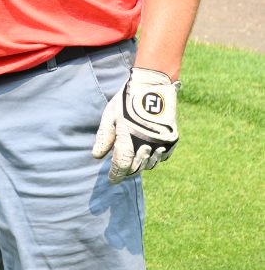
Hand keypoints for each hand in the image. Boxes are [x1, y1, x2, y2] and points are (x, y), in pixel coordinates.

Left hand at [92, 67, 179, 181]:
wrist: (153, 88)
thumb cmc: (127, 101)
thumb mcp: (111, 117)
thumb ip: (104, 138)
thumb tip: (97, 156)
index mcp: (128, 142)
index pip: (121, 166)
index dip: (116, 175)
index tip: (112, 180)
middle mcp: (146, 146)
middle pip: (136, 167)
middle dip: (127, 171)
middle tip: (121, 172)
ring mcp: (161, 144)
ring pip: (150, 164)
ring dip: (140, 166)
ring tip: (133, 165)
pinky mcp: (172, 140)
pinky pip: (163, 157)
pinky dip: (154, 158)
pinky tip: (148, 155)